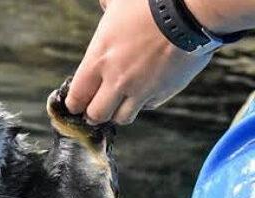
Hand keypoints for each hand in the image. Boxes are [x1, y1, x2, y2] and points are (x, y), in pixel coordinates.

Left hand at [66, 0, 213, 124]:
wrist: (190, 12)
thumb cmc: (151, 4)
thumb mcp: (118, 2)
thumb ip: (106, 9)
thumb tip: (105, 5)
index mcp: (98, 59)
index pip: (77, 96)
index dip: (74, 104)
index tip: (75, 104)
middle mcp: (116, 80)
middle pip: (96, 115)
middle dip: (92, 114)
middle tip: (94, 109)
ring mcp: (141, 89)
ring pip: (122, 118)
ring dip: (117, 113)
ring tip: (118, 104)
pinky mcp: (164, 92)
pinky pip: (148, 107)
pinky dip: (143, 103)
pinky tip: (144, 90)